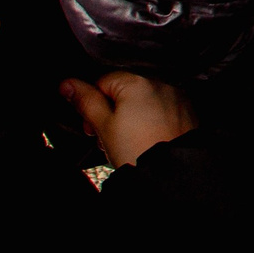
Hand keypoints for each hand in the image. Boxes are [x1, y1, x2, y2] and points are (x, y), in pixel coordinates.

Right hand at [62, 70, 196, 167]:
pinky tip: (145, 139)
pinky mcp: (185, 110)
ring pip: (142, 102)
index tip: (91, 125)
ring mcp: (175, 97)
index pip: (102, 82)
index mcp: (137, 82)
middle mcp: (159, 83)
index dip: (91, 104)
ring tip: (126, 142)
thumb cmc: (137, 149)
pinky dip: (150, 121)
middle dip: (110, 113)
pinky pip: (161, 110)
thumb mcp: (103, 126)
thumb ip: (86, 102)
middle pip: (123, 92)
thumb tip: (68, 84)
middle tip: (106, 137)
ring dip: (129, 118)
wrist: (171, 170)